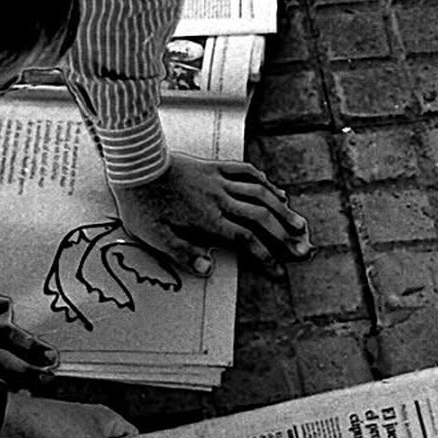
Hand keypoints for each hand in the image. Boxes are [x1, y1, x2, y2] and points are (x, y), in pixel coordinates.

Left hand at [111, 152, 311, 274]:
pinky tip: (275, 190)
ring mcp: (218, 180)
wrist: (135, 166)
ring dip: (282, 209)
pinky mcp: (213, 167)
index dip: (265, 256)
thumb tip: (208, 270)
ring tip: (299, 223)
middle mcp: (219, 199)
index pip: (245, 240)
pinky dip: (264, 181)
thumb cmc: (141, 203)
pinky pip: (246, 171)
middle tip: (302, 248)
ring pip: (260, 193)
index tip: (278, 270)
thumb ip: (183, 253)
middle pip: (261, 217)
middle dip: (284, 235)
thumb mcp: (155, 236)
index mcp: (207, 219)